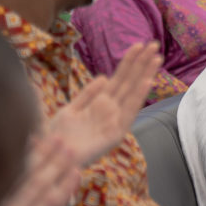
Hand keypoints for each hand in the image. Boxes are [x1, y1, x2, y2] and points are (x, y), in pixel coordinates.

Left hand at [47, 42, 161, 164]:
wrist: (49, 161)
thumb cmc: (56, 139)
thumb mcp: (70, 111)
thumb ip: (87, 95)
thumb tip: (103, 77)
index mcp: (100, 104)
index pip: (119, 78)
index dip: (128, 62)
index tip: (138, 45)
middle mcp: (110, 111)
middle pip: (129, 82)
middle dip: (141, 64)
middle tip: (154, 44)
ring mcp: (114, 122)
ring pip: (132, 93)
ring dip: (145, 75)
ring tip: (156, 58)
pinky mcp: (115, 135)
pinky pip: (129, 112)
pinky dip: (138, 97)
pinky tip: (147, 82)